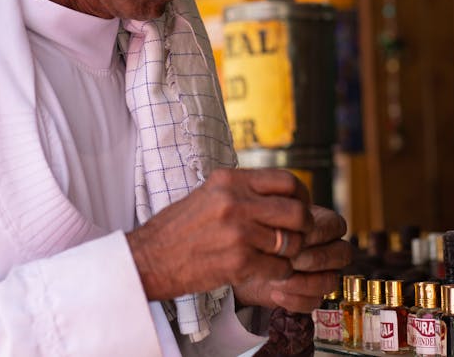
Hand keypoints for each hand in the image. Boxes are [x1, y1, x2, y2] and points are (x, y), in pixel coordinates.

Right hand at [126, 168, 312, 301]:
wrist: (149, 258)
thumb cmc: (180, 228)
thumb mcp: (209, 193)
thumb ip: (243, 190)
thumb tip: (281, 192)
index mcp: (230, 180)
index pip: (287, 181)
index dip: (303, 196)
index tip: (302, 207)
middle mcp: (235, 202)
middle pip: (297, 212)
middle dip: (304, 227)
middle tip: (300, 236)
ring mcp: (238, 233)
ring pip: (291, 243)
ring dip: (291, 253)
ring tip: (278, 256)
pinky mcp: (238, 262)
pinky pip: (279, 268)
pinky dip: (279, 273)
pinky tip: (266, 271)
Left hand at [234, 204, 350, 311]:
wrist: (246, 261)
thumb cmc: (263, 235)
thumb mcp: (272, 222)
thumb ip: (286, 219)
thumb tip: (296, 218)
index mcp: (326, 225)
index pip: (337, 226)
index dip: (318, 233)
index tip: (296, 237)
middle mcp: (331, 250)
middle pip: (341, 255)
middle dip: (312, 259)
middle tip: (288, 260)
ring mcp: (326, 274)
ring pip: (330, 282)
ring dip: (302, 283)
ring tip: (277, 279)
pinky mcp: (313, 296)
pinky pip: (314, 302)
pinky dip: (294, 300)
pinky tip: (275, 293)